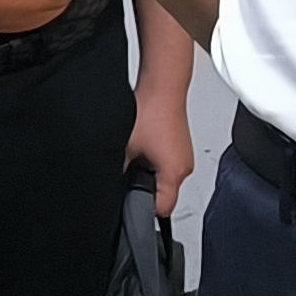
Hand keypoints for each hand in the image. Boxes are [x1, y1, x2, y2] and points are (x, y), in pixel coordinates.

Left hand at [129, 93, 196, 219]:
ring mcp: (184, 156)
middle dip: (144, 189)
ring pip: (164, 179)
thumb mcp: (126, 148)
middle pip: (164, 195)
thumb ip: (119, 171)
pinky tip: (145, 147)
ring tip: (138, 155)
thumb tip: (111, 183)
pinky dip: (154, 161)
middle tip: (130, 173)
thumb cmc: (150, 111)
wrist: (162, 86)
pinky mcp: (180, 146)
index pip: (161, 209)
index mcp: (175, 173)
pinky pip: (167, 164)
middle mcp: (184, 167)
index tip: (129, 203)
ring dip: (149, 173)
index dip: (142, 208)